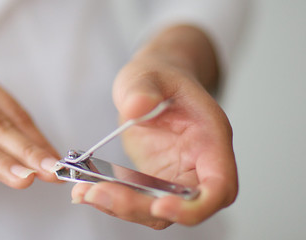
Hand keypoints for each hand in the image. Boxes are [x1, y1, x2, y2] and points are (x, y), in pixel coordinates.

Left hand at [71, 52, 237, 228]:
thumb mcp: (147, 73)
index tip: (160, 205)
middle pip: (185, 207)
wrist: (152, 83)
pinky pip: (139, 202)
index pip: (220, 187)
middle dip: (143, 207)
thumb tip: (136, 105)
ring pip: (159, 212)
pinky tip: (86, 191)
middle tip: (100, 194)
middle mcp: (200, 164)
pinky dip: (113, 201)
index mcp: (211, 137)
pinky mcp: (156, 181)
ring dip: (122, 208)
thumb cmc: (159, 77)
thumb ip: (143, 88)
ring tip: (85, 192)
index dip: (195, 206)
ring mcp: (178, 176)